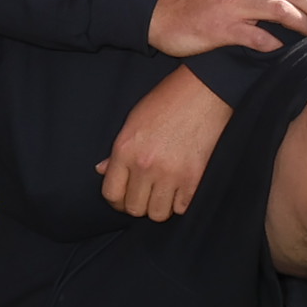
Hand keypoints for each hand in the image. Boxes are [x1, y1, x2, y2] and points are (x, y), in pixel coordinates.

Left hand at [96, 64, 230, 222]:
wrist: (204, 92)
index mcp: (125, 150)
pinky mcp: (194, 179)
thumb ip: (117, 152)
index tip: (123, 199)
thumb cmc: (166, 102)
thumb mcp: (133, 121)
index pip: (111, 193)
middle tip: (146, 194)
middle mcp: (145, 165)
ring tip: (163, 193)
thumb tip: (102, 170)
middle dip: (138, 204)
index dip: (116, 201)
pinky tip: (180, 190)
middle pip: (134, 208)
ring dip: (159, 206)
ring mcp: (170, 174)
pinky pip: (182, 208)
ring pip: (158, 214)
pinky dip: (180, 203)